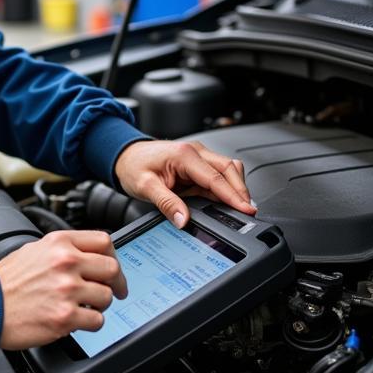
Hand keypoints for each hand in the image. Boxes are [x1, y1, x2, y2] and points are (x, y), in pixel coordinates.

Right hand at [0, 230, 127, 349]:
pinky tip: (77, 320)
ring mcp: (67, 290)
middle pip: (112, 269)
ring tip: (85, 307)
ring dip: (99, 305)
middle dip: (114, 283)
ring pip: (106, 297)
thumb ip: (61, 250)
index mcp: (59, 243)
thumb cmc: (5, 282)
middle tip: (112, 291)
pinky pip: (97, 321)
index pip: (104, 241)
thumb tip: (85, 255)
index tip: (112, 268)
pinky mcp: (65, 317)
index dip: (112, 256)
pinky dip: (90, 323)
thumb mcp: (33, 250)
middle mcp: (65, 263)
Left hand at [114, 139, 254, 227]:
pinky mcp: (198, 164)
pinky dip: (224, 188)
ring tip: (239, 209)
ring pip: (227, 171)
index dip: (234, 196)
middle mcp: (195, 152)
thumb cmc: (133, 166)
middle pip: (230, 169)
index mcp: (185, 155)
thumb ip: (167, 204)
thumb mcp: (146, 187)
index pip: (216, 178)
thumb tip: (184, 221)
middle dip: (241, 191)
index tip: (247, 210)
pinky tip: (225, 202)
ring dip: (234, 189)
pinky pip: (217, 176)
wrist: (124, 156)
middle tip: (248, 213)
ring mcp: (198, 157)